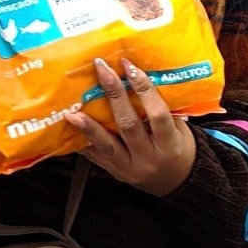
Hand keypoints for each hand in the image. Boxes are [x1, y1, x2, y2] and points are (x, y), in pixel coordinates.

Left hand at [66, 57, 196, 195]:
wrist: (176, 181)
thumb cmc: (177, 148)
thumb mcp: (179, 130)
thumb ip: (161, 109)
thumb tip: (138, 75)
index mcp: (170, 144)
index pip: (157, 114)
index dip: (144, 89)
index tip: (130, 66)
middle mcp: (149, 157)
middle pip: (128, 124)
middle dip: (114, 94)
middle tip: (102, 70)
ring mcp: (130, 167)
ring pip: (107, 145)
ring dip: (88, 126)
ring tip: (72, 111)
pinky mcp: (115, 171)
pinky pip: (94, 156)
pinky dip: (81, 140)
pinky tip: (69, 127)